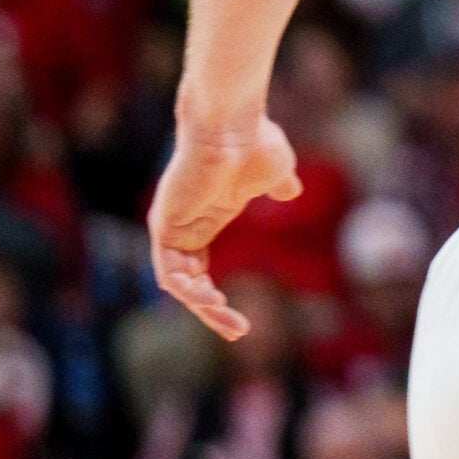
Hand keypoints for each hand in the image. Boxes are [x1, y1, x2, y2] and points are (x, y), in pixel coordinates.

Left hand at [147, 115, 301, 339]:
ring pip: (178, 283)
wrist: (234, 126)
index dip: (214, 297)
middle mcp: (184, 227)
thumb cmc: (255, 143)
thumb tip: (292, 191)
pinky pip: (168, 271)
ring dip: (201, 306)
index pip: (199, 270)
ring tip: (230, 320)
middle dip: (211, 312)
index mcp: (205, 219)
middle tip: (238, 331)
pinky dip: (186, 290)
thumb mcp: (276, 172)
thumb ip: (279, 186)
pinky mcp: (165, 226)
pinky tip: (210, 300)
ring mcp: (172, 227)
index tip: (242, 320)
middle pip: (188, 283)